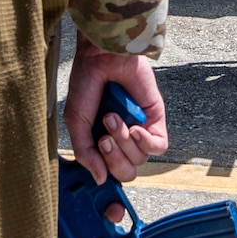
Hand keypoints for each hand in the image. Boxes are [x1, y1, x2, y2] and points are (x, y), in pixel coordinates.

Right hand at [65, 39, 169, 192]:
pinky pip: (159, 146)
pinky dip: (146, 142)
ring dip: (124, 141)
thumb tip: (99, 180)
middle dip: (114, 158)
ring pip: (139, 159)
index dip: (107, 177)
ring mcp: (140, 129)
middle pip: (126, 171)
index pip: (110, 175)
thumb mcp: (77, 122)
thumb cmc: (86, 82)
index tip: (99, 172)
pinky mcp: (156, 118)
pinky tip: (135, 128)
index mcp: (103, 142)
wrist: (102, 57)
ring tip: (112, 116)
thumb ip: (86, 153)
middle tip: (103, 138)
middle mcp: (123, 139)